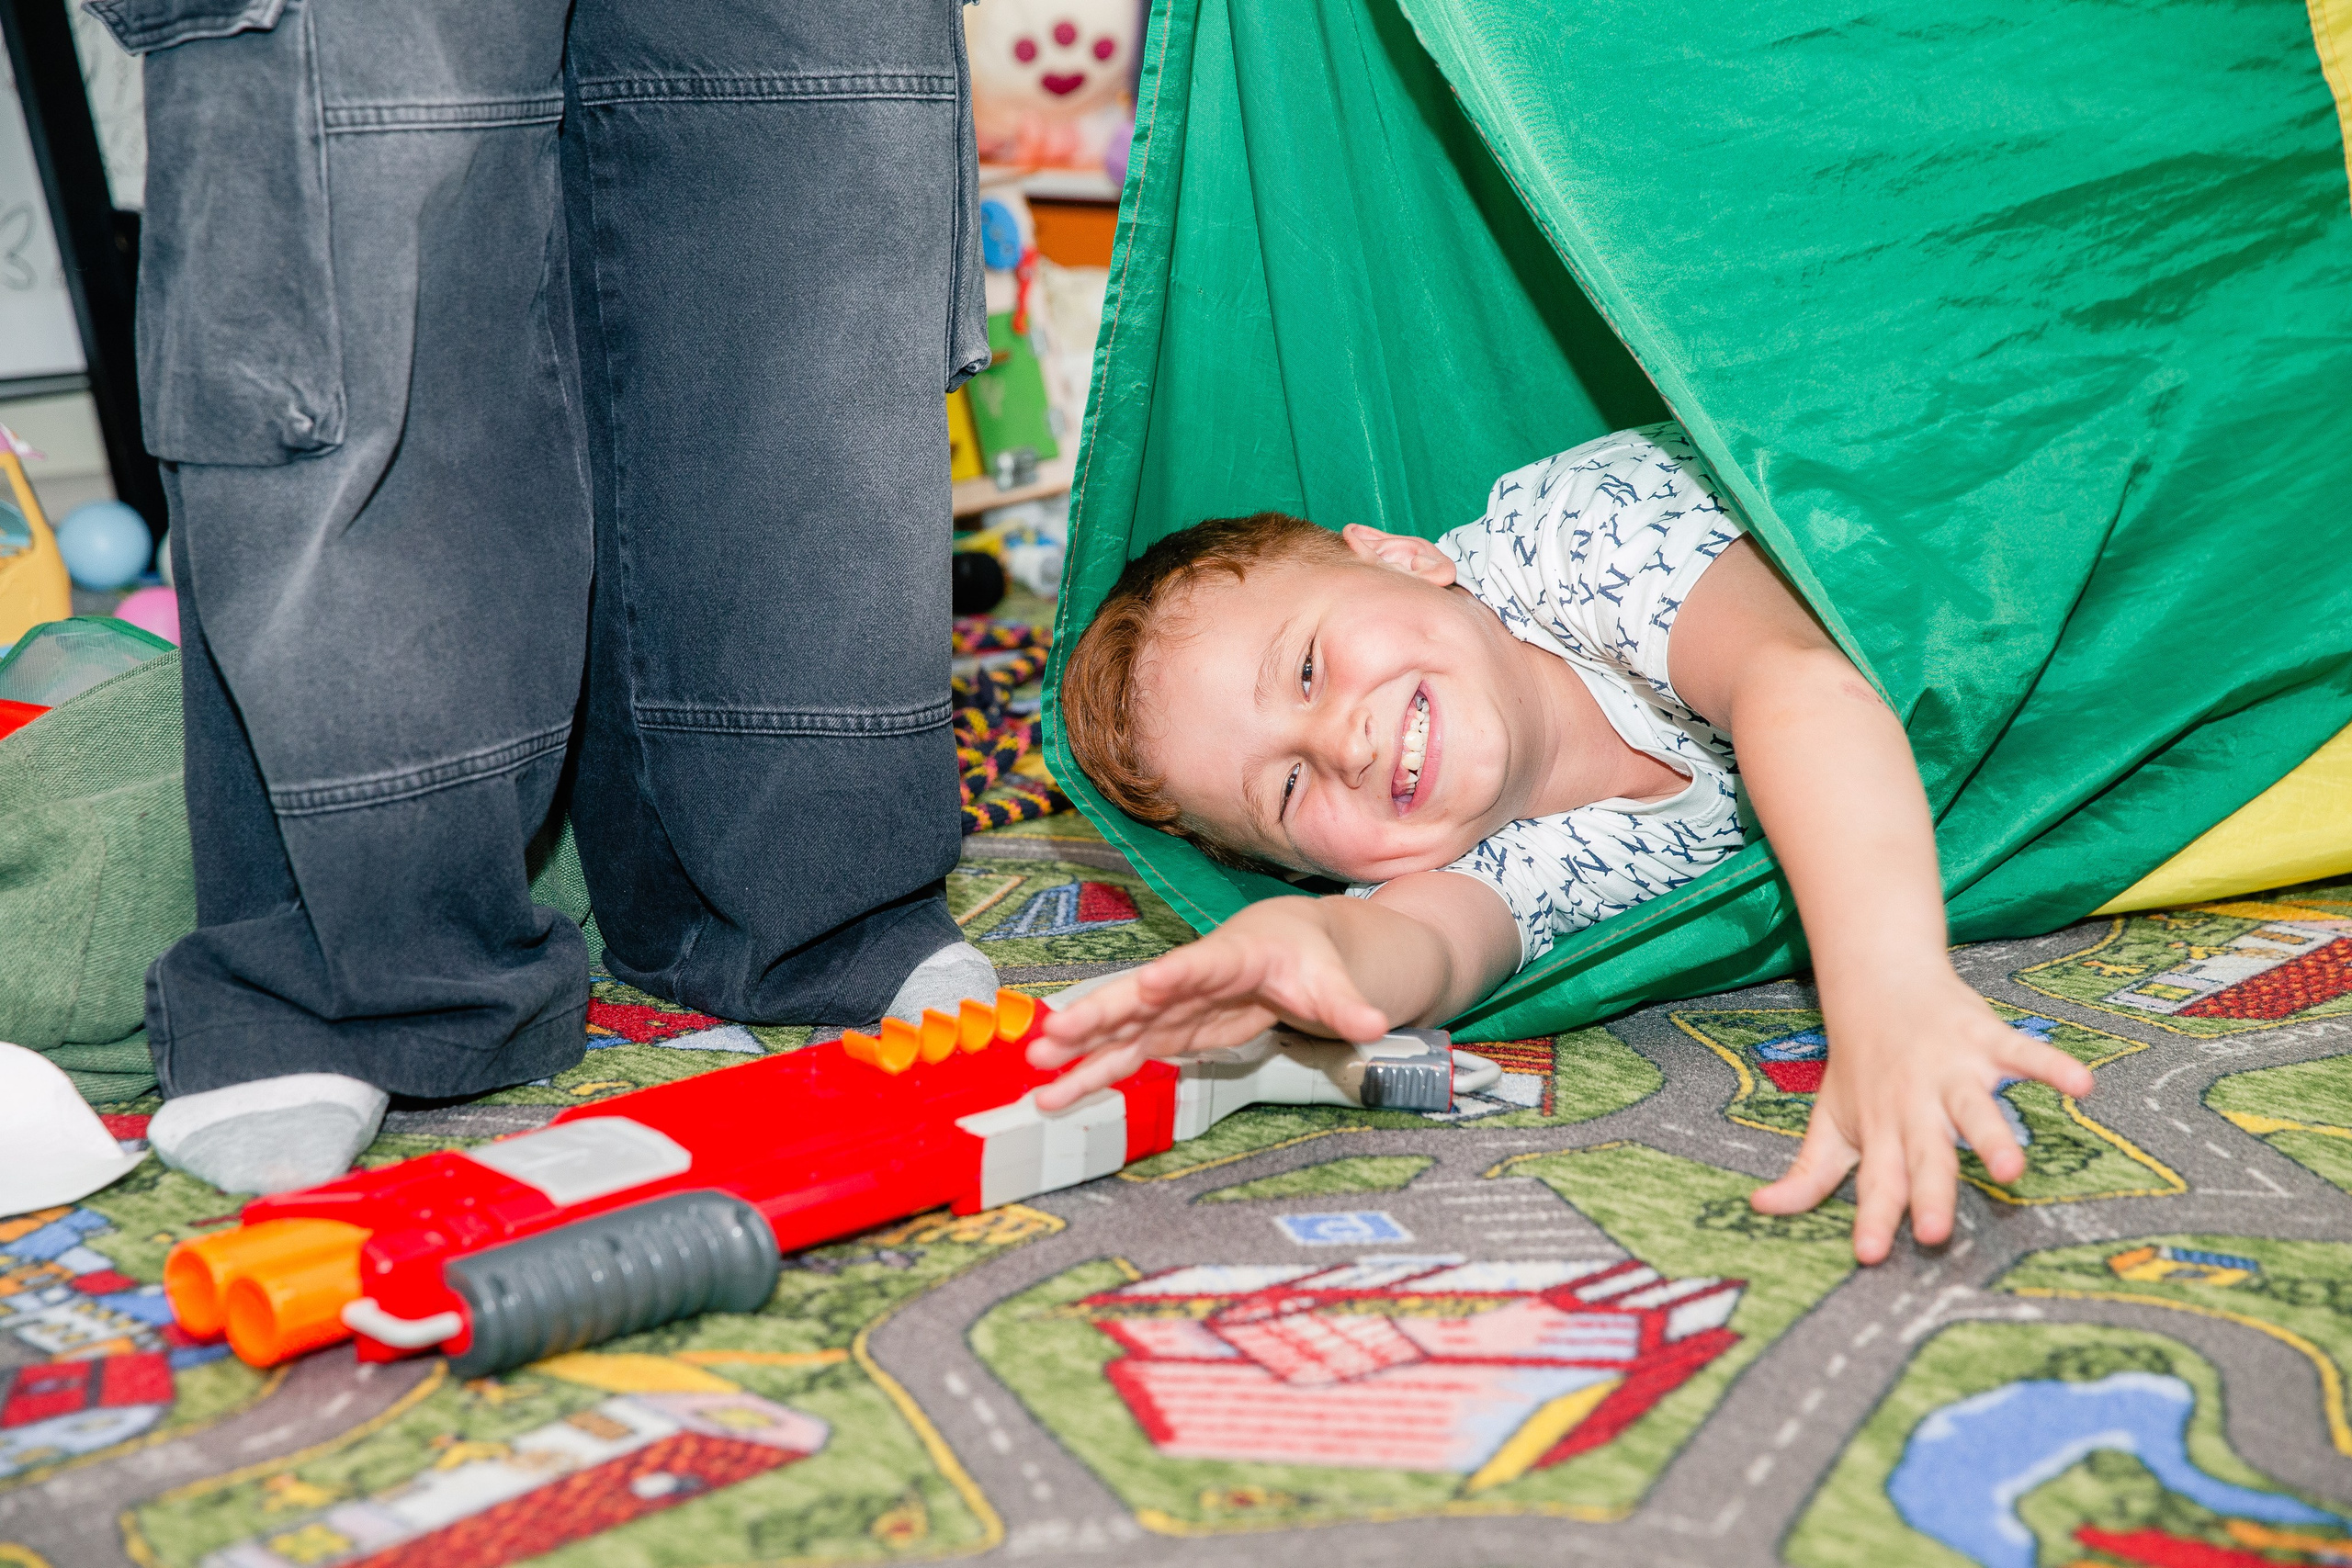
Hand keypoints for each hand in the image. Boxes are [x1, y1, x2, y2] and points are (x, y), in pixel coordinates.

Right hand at [1026, 898, 1390, 1110]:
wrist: (1290, 944)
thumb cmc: (1308, 958)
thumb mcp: (1334, 981)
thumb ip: (1347, 1005)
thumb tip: (1375, 1022)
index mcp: (1234, 958)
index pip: (1202, 965)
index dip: (1174, 976)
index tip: (1146, 986)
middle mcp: (1191, 979)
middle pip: (1139, 996)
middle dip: (1098, 1014)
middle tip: (1054, 1033)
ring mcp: (1173, 1006)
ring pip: (1120, 1028)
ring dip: (1079, 1050)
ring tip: (1035, 1071)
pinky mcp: (1167, 1030)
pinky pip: (1123, 1053)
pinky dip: (1091, 1072)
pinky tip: (1055, 1093)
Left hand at [1748, 968, 2095, 1262]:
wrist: (1877, 979)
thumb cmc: (1859, 1064)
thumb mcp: (1829, 1118)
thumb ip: (1809, 1172)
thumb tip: (1761, 1209)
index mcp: (1879, 1128)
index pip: (1875, 1181)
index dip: (1872, 1218)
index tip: (1869, 1255)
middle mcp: (1914, 1103)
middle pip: (1924, 1155)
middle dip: (1930, 1193)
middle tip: (1936, 1233)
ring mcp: (1950, 1070)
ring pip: (1973, 1109)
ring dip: (1991, 1136)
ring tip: (2012, 1169)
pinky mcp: (1984, 1039)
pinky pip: (2023, 1053)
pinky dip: (2052, 1066)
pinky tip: (2082, 1085)